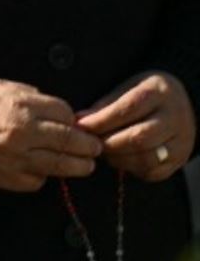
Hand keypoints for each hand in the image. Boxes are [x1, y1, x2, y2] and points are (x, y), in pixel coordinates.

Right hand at [0, 77, 102, 191]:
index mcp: (22, 106)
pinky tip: (44, 168)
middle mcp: (23, 133)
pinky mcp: (9, 177)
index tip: (81, 126)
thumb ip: (34, 99)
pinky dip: (44, 174)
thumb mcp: (4, 88)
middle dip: (88, 145)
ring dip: (79, 165)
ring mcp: (17, 158)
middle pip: (71, 141)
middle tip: (95, 148)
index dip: (76, 120)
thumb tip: (62, 115)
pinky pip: (38, 179)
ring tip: (86, 165)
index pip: (66, 115)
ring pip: (61, 165)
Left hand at [77, 71, 194, 182]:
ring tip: (102, 151)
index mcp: (159, 92)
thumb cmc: (143, 95)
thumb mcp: (125, 89)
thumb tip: (79, 122)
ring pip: (146, 158)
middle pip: (139, 137)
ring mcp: (181, 141)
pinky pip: (153, 172)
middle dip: (108, 143)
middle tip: (89, 143)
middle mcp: (175, 117)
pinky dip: (131, 169)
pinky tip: (119, 159)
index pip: (128, 109)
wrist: (177, 105)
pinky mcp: (180, 160)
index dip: (101, 121)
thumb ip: (104, 106)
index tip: (81, 126)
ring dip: (117, 159)